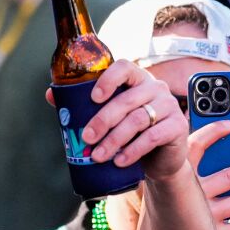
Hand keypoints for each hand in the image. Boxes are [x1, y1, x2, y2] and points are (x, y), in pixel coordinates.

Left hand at [69, 60, 189, 178]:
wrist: (159, 159)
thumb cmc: (130, 133)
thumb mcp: (109, 118)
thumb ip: (83, 105)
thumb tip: (51, 95)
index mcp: (136, 79)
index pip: (124, 68)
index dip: (108, 80)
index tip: (92, 98)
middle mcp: (155, 88)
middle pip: (127, 99)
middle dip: (103, 120)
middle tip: (86, 138)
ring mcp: (169, 105)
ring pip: (138, 119)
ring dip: (114, 140)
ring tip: (99, 156)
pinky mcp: (177, 126)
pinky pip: (152, 137)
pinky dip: (132, 150)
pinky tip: (120, 160)